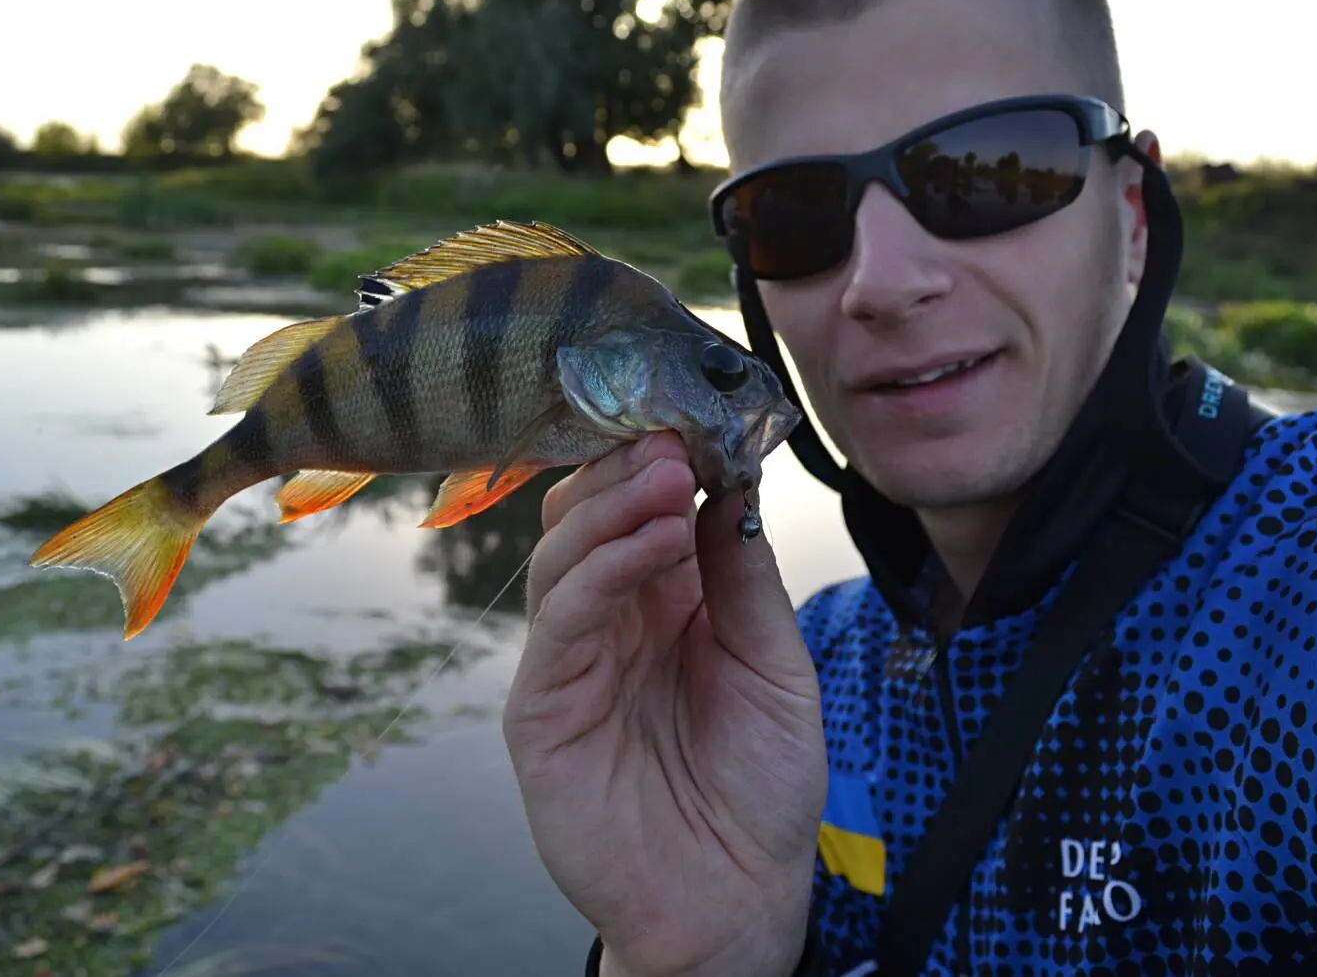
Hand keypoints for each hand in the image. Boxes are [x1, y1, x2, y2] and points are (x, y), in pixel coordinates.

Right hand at [503, 431, 826, 976]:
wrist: (735, 901)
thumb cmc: (761, 789)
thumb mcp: (775, 666)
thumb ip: (742, 577)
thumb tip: (725, 483)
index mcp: (664, 603)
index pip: (638, 509)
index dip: (660, 460)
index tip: (694, 416)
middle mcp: (610, 622)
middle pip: (588, 518)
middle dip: (627, 468)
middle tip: (670, 435)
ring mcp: (570, 662)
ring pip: (563, 556)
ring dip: (613, 509)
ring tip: (666, 480)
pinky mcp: (541, 710)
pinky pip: (557, 624)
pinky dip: (597, 572)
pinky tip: (650, 543)